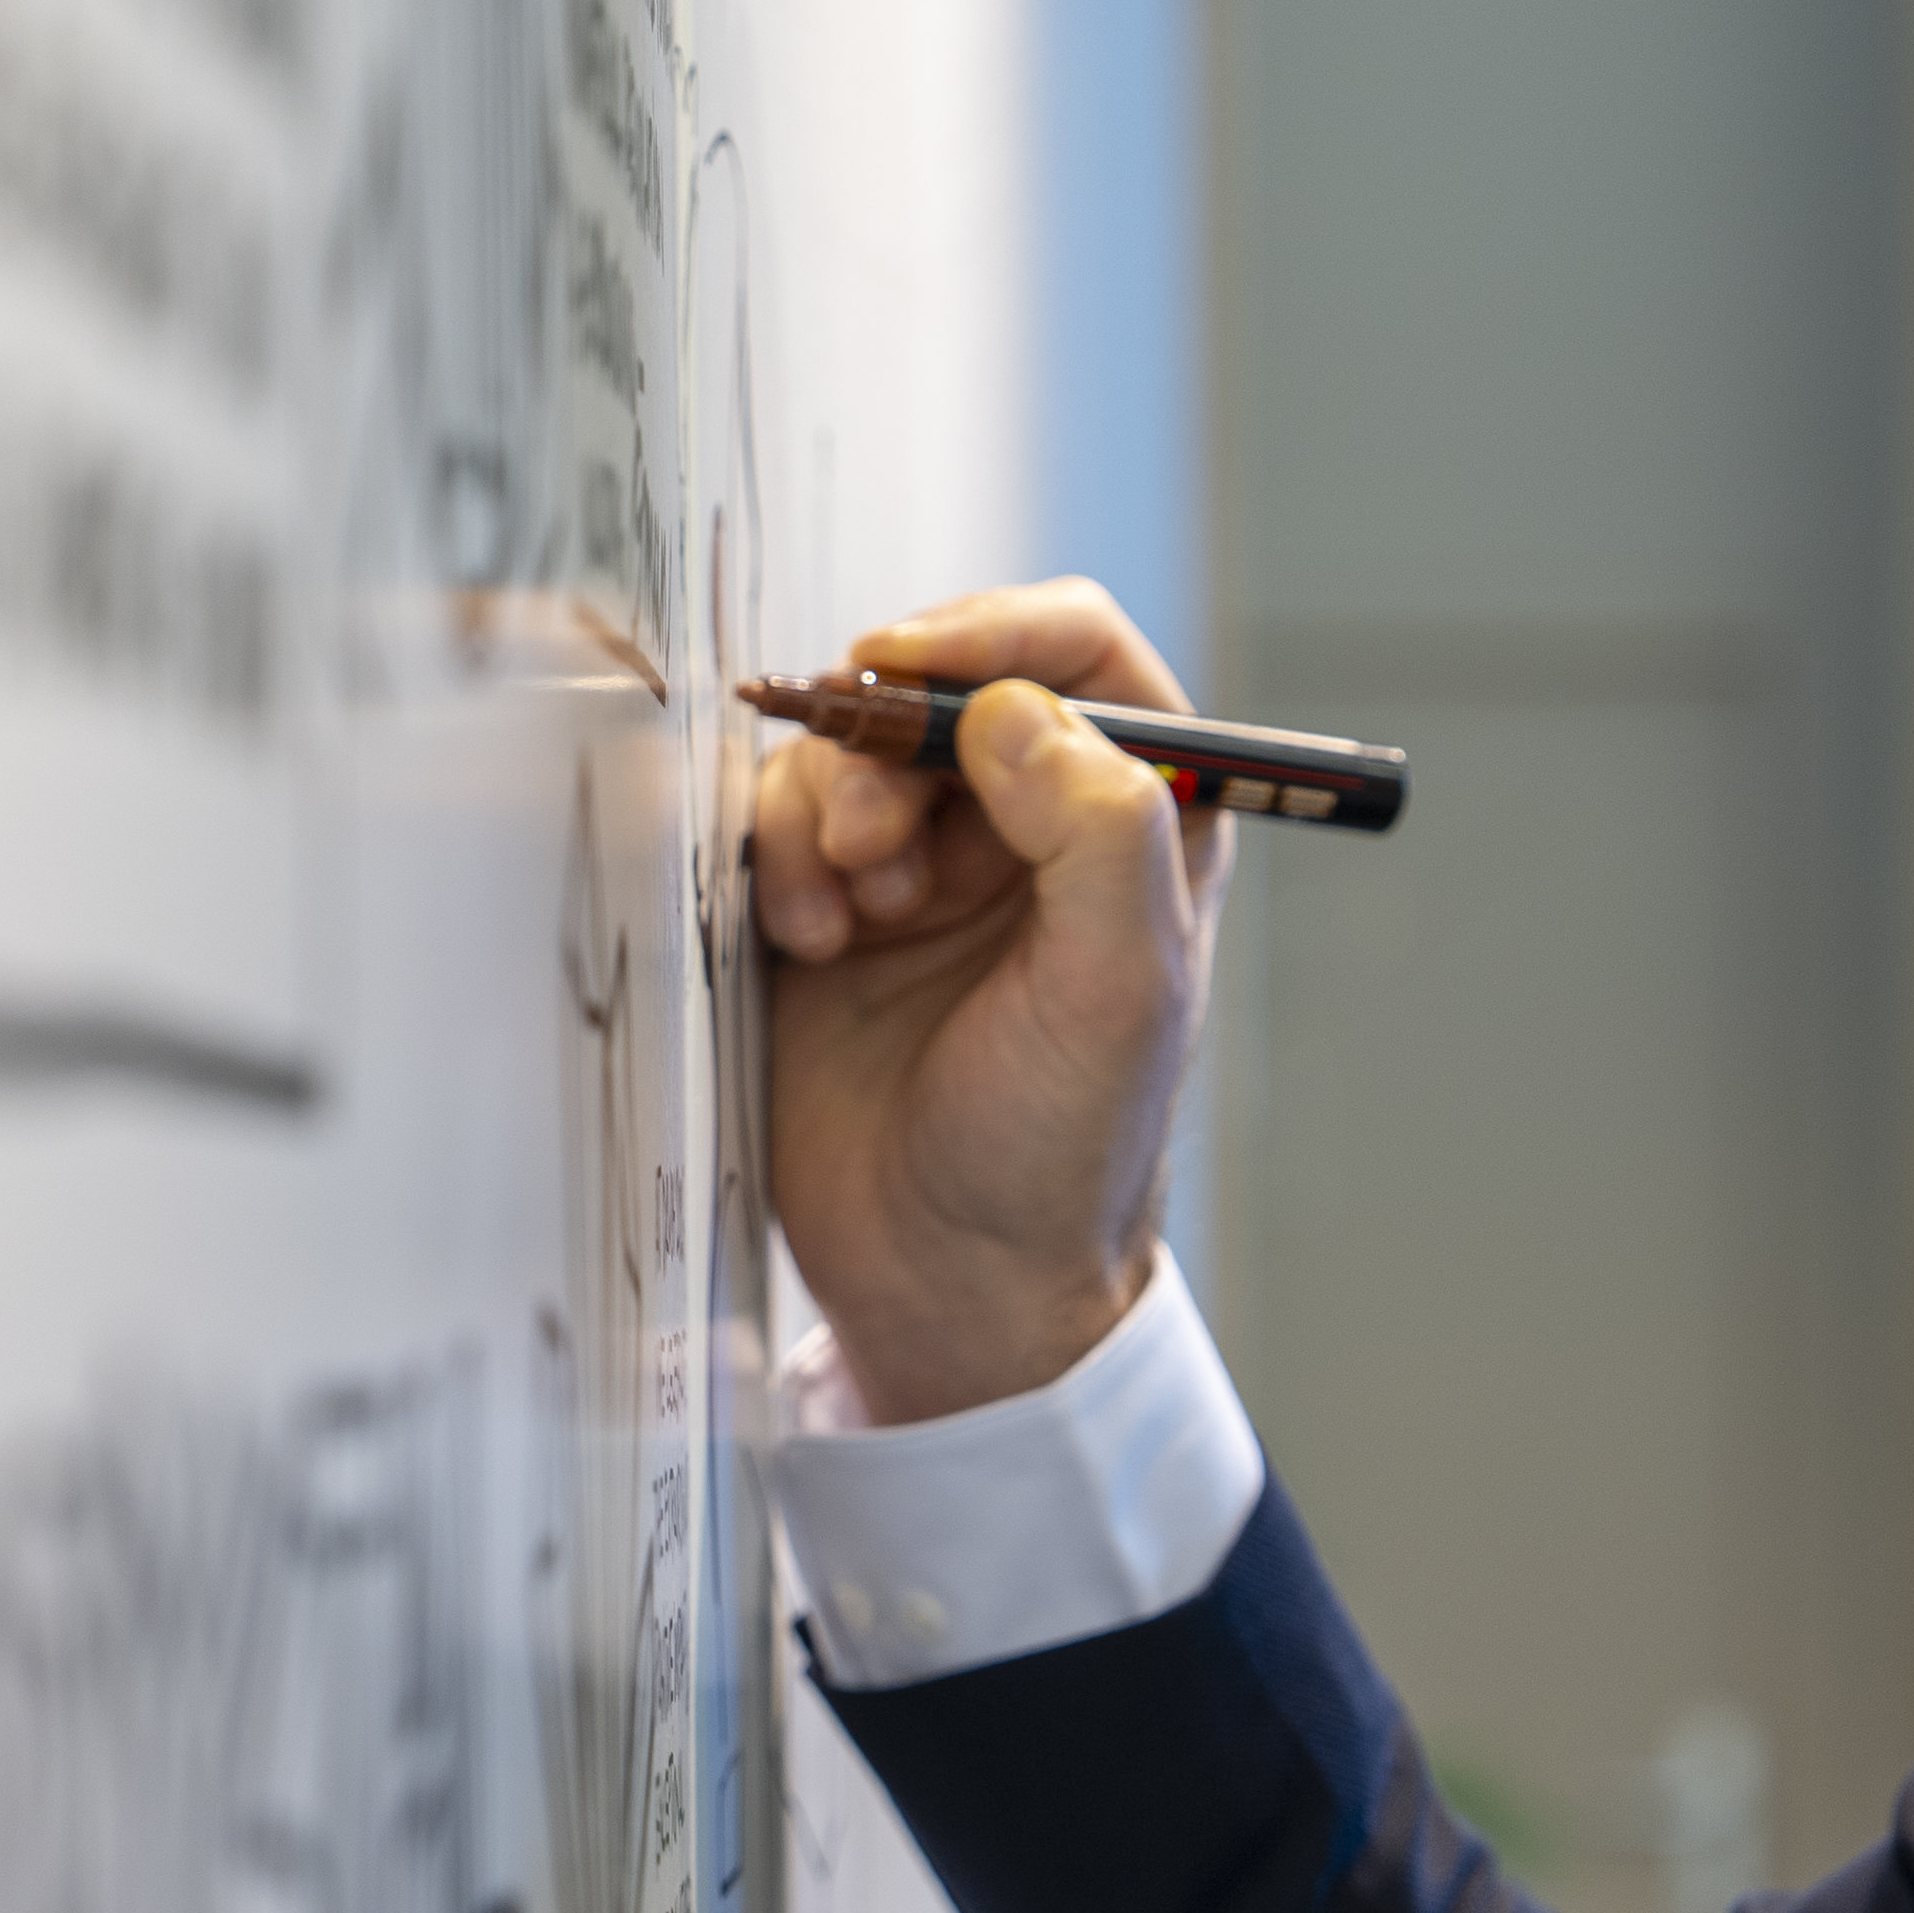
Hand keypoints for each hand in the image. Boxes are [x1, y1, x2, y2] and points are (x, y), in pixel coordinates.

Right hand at [751, 579, 1227, 1421]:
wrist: (950, 1281)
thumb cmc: (1061, 1147)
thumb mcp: (1118, 987)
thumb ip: (1098, 831)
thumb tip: (1013, 708)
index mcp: (1135, 823)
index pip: (1079, 653)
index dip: (997, 631)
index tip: (914, 664)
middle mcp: (1030, 826)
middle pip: (941, 689)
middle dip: (889, 743)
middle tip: (873, 842)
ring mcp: (925, 865)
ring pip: (850, 750)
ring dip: (828, 811)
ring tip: (848, 919)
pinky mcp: (830, 910)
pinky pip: (778, 819)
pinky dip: (779, 859)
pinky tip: (807, 941)